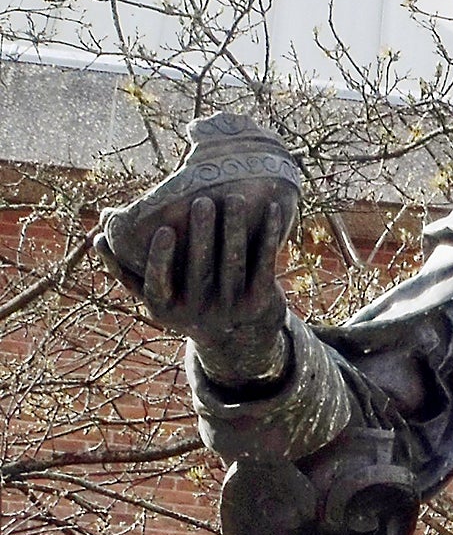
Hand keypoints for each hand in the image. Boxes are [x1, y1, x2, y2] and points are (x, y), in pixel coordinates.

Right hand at [100, 190, 290, 388]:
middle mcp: (198, 314)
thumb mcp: (156, 294)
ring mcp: (230, 310)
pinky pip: (265, 266)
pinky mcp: (259, 302)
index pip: (158, 286)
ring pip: (233, 265)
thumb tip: (97, 236)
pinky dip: (268, 237)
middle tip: (202, 201)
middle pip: (201, 270)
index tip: (163, 231)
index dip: (161, 259)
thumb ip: (126, 269)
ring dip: (234, 230)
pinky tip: (273, 211)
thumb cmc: (184, 299)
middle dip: (202, 233)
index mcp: (165, 310)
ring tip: (234, 199)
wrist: (237, 335)